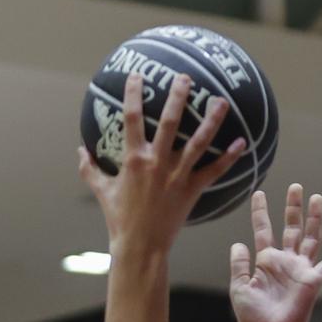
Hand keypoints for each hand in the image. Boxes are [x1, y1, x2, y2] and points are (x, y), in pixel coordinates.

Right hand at [78, 72, 246, 256]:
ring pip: (198, 142)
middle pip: (170, 122)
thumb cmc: (119, 219)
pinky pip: (214, 171)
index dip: (134, 95)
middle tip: (186, 78)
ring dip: (211, 120)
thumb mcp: (101, 192)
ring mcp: (177, 176)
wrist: (139, 246)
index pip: (132, 119)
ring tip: (221, 101)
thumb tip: (79, 150)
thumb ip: (89, 169)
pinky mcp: (192, 190)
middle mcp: (157, 163)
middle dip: (178, 97)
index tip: (137, 75)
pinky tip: (242, 142)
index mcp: (134, 160)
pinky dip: (229, 157)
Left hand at [229, 185, 321, 321]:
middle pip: (291, 228)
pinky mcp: (313, 280)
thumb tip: (238, 243)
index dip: (261, 212)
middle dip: (293, 208)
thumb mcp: (239, 288)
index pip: (264, 230)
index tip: (258, 193)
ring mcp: (301, 269)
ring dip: (314, 218)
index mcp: (266, 262)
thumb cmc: (253, 317)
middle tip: (295, 186)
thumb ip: (239, 265)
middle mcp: (285, 261)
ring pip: (311, 237)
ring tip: (316, 197)